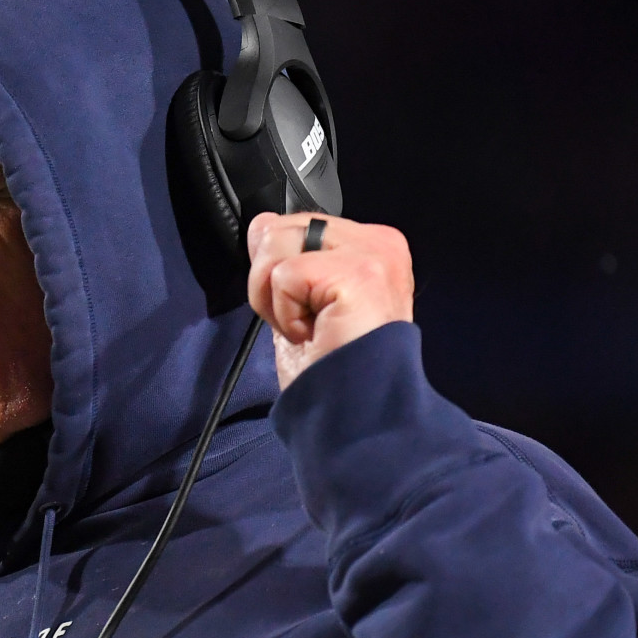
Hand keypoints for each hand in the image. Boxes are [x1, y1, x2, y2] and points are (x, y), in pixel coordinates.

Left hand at [246, 212, 414, 389]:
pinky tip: (314, 334)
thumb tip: (260, 224)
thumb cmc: (334, 367)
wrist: (355, 413)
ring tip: (309, 328)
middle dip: (272, 283)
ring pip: (276, 244)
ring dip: (275, 299)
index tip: (309, 313)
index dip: (281, 271)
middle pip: (281, 228)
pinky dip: (285, 314)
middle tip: (305, 324)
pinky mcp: (358, 271)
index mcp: (371, 246)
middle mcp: (378, 243)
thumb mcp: (301, 303)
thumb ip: (286, 258)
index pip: (298, 224)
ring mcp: (372, 254)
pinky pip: (284, 275)